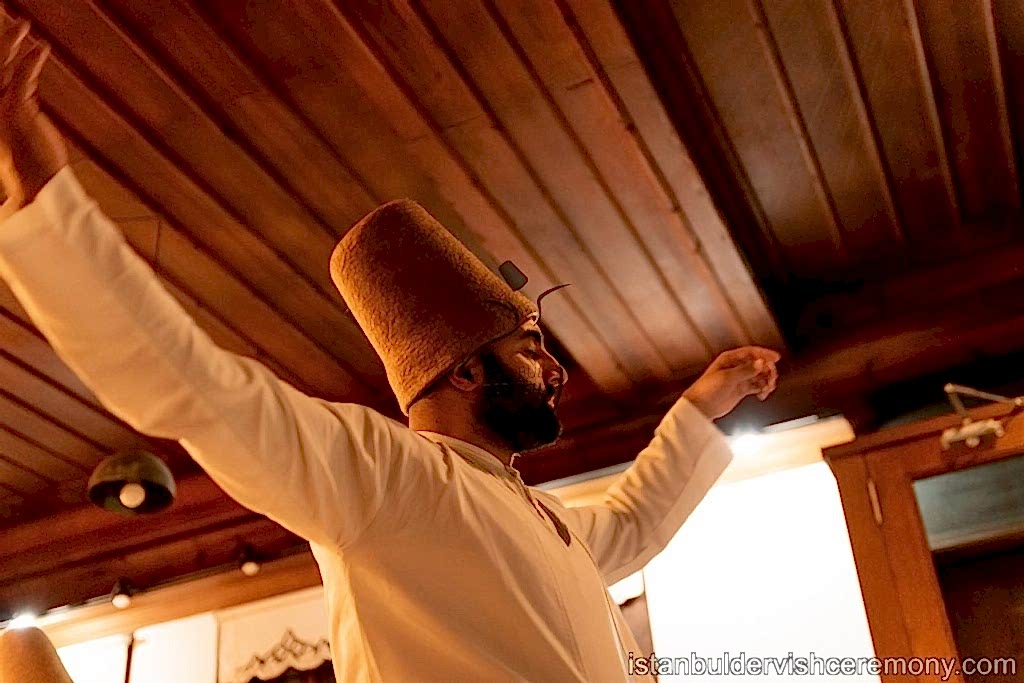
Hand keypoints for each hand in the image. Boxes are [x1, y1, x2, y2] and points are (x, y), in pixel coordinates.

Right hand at [0, 16, 65, 213]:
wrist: (36, 190)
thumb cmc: (32, 168)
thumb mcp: (24, 137)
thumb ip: (19, 115)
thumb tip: (22, 103)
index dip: (1, 55)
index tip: (7, 30)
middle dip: (0, 40)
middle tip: (3, 13)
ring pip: (2, 65)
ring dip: (12, 40)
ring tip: (22, 22)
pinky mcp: (16, 110)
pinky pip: (23, 77)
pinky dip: (31, 60)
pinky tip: (41, 46)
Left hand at [683, 346, 780, 418]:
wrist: (700, 407)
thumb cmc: (707, 390)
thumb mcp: (727, 378)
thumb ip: (745, 370)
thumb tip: (761, 362)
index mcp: (730, 359)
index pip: (751, 352)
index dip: (765, 354)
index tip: (776, 358)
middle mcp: (736, 367)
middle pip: (758, 364)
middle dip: (767, 370)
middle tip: (772, 379)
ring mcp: (739, 378)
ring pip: (759, 375)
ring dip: (767, 381)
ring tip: (767, 389)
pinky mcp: (741, 389)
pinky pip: (757, 386)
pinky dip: (762, 389)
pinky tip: (762, 395)